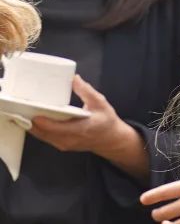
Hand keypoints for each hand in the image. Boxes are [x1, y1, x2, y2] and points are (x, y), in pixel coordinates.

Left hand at [30, 75, 148, 180]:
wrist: (111, 139)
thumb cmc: (107, 121)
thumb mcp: (101, 103)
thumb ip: (87, 91)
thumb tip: (74, 78)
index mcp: (80, 128)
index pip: (55, 128)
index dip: (41, 121)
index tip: (33, 111)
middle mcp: (70, 139)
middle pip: (44, 133)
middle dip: (32, 121)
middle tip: (25, 108)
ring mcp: (65, 144)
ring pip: (42, 137)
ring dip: (33, 126)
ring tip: (26, 112)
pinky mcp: (62, 145)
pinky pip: (46, 138)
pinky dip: (39, 130)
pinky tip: (35, 120)